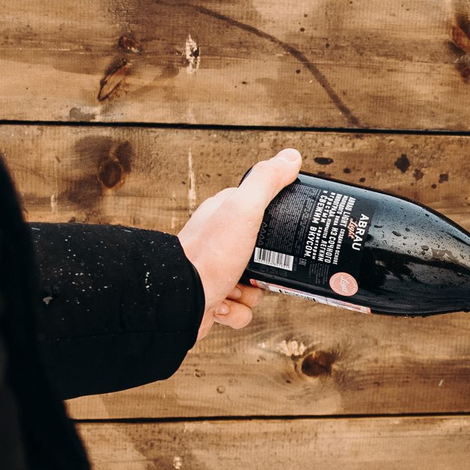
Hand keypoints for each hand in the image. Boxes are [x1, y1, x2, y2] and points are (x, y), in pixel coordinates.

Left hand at [178, 148, 301, 339]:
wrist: (178, 302)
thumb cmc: (209, 255)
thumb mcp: (243, 209)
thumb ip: (266, 182)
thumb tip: (291, 157)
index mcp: (224, 215)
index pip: (261, 211)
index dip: (278, 222)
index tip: (290, 231)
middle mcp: (218, 243)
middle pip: (264, 255)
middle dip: (269, 269)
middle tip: (266, 270)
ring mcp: (216, 273)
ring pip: (255, 287)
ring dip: (250, 295)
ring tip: (236, 289)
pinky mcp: (213, 301)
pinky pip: (240, 310)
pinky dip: (236, 312)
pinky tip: (222, 305)